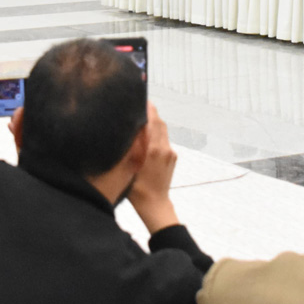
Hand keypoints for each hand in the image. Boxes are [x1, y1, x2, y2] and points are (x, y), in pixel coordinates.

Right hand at [128, 103, 179, 232]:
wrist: (155, 205)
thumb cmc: (138, 189)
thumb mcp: (130, 166)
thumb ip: (133, 145)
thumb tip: (133, 128)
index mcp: (155, 150)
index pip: (154, 122)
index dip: (149, 109)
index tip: (142, 98)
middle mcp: (166, 149)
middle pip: (160, 124)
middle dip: (150, 114)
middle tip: (139, 104)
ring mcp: (171, 154)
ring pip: (162, 132)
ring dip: (153, 124)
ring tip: (140, 119)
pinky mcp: (172, 158)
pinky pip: (163, 140)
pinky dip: (155, 134)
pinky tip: (145, 136)